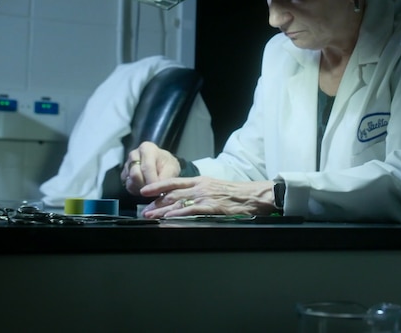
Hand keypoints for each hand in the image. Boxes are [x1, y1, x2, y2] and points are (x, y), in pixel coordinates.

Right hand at [120, 141, 180, 194]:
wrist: (161, 164)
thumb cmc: (166, 164)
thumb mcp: (172, 167)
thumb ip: (167, 176)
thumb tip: (159, 188)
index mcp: (147, 148)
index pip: (147, 167)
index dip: (152, 181)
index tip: (159, 190)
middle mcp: (134, 154)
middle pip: (135, 175)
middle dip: (146, 186)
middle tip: (156, 191)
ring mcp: (127, 164)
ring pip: (130, 182)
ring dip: (142, 189)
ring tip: (151, 189)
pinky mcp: (124, 174)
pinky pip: (128, 186)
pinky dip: (137, 191)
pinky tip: (145, 188)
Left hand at [139, 176, 275, 217]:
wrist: (256, 195)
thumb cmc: (240, 193)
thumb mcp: (217, 187)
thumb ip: (202, 191)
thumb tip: (189, 200)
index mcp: (201, 180)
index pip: (174, 181)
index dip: (158, 186)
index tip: (145, 191)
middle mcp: (200, 186)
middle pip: (172, 193)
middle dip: (156, 202)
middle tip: (144, 209)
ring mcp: (205, 196)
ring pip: (178, 202)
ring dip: (162, 210)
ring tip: (150, 216)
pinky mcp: (212, 207)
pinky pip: (191, 211)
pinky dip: (178, 216)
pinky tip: (169, 220)